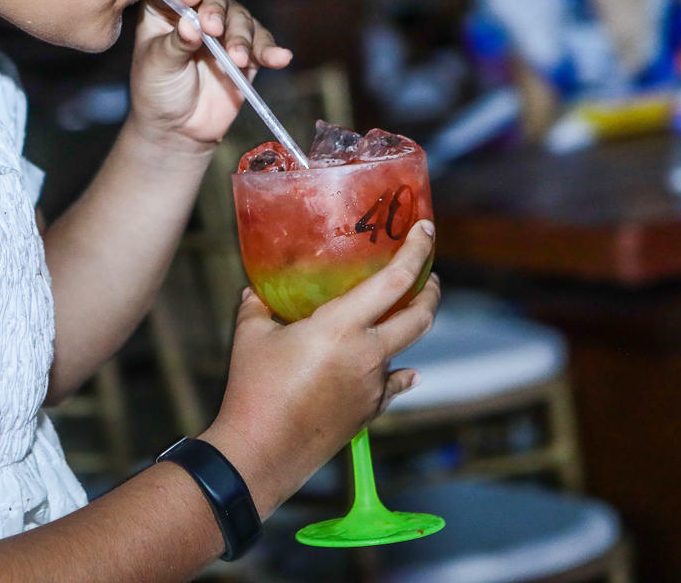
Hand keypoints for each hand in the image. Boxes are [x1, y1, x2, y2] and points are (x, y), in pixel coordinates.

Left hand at [127, 0, 292, 149]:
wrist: (178, 128)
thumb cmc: (157, 90)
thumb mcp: (158, 66)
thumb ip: (175, 43)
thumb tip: (191, 24)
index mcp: (165, 9)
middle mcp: (196, 12)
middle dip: (217, 9)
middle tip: (215, 29)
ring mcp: (224, 30)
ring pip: (240, 18)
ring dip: (242, 37)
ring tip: (237, 59)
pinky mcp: (246, 52)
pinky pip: (262, 45)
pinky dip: (271, 50)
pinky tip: (279, 58)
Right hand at [202, 220, 440, 514]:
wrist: (262, 450)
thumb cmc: (254, 388)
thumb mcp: (250, 336)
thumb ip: (257, 306)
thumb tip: (255, 291)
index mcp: (341, 327)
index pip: (394, 281)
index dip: (416, 251)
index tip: (426, 229)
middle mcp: (367, 354)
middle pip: (420, 316)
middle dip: (430, 291)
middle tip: (428, 276)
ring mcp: (372, 385)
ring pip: (405, 349)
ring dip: (408, 327)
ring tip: (400, 315)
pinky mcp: (369, 411)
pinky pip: (393, 383)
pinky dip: (398, 372)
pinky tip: (403, 371)